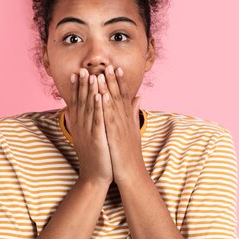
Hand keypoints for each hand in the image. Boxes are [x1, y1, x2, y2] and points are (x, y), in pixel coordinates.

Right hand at [66, 68, 112, 185]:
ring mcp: (88, 132)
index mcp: (80, 126)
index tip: (76, 73)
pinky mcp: (96, 138)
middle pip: (81, 102)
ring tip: (92, 76)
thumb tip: (79, 112)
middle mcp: (81, 127)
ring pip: (88, 108)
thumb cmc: (95, 157)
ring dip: (89, 91)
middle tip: (82, 69)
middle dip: (82, 85)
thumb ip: (87, 123)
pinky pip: (97, 120)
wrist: (94, 177)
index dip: (76, 88)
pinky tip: (99, 96)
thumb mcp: (89, 137)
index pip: (77, 103)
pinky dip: (97, 107)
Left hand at [96, 65, 145, 184]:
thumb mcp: (132, 131)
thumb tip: (138, 97)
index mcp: (127, 120)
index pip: (123, 97)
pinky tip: (99, 95)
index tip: (115, 68)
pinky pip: (108, 118)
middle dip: (113, 80)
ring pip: (113, 104)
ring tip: (102, 74)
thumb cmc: (129, 154)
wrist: (131, 175)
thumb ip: (133, 113)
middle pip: (119, 97)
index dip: (119, 82)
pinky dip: (104, 106)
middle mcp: (125, 121)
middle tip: (109, 64)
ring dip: (107, 88)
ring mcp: (120, 128)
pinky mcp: (114, 136)